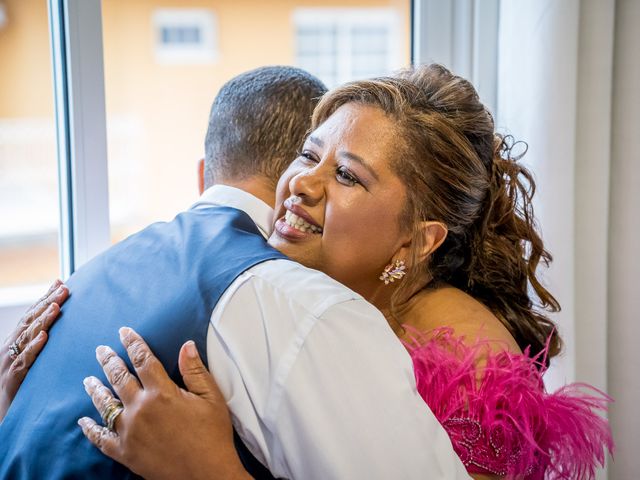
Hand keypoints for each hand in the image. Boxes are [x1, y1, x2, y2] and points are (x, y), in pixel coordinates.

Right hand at [0, 280, 68, 420]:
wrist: (1, 415)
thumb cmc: (20, 387)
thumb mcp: (31, 361)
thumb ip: (42, 345)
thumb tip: (62, 328)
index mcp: (17, 342)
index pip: (33, 314)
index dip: (46, 297)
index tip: (61, 282)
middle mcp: (11, 348)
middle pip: (30, 321)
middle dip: (48, 302)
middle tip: (65, 288)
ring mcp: (9, 362)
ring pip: (26, 337)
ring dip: (42, 320)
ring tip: (57, 306)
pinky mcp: (12, 379)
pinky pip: (23, 361)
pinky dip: (33, 348)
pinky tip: (44, 337)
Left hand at [78, 327, 250, 479]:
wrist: (206, 475)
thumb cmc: (212, 436)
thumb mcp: (211, 399)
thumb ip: (195, 370)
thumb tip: (186, 345)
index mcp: (162, 393)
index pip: (143, 359)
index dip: (132, 343)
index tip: (124, 332)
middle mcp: (141, 408)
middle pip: (119, 378)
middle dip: (109, 361)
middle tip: (101, 350)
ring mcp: (130, 431)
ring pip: (106, 405)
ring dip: (96, 389)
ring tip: (88, 380)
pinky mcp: (125, 452)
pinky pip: (101, 438)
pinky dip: (91, 429)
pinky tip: (84, 421)